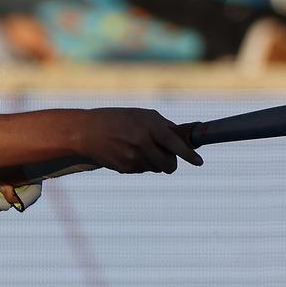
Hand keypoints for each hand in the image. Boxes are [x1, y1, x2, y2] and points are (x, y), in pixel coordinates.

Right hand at [80, 108, 202, 173]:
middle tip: (168, 156)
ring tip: (139, 148)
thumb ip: (164, 127)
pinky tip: (127, 153)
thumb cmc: (118, 120)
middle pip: (168, 163)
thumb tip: (185, 139)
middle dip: (172, 162)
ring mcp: (133, 157)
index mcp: (149, 125)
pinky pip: (143, 170)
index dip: (188, 154)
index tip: (199, 162)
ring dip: (155, 162)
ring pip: (157, 168)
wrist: (86, 132)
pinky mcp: (125, 168)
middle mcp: (142, 142)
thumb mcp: (142, 116)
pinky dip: (141, 164)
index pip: (174, 143)